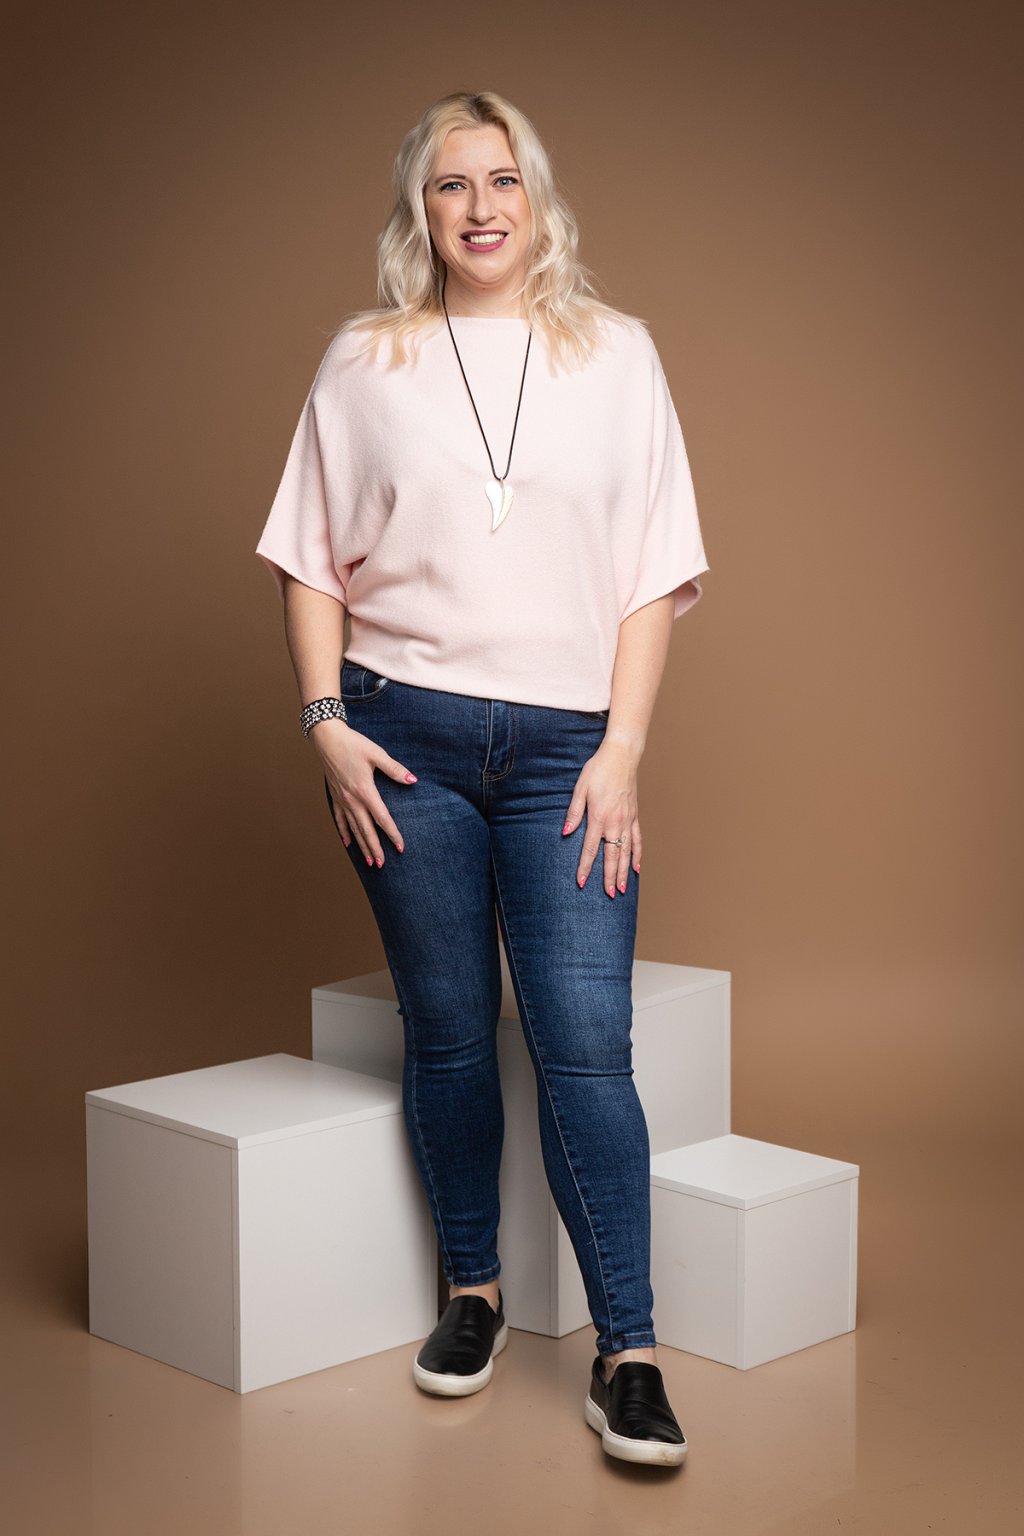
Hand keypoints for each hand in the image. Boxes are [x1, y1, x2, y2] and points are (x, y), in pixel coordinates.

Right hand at [311, 719, 416, 866]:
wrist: (327, 738)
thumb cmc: (353, 744)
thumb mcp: (377, 754)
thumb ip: (395, 769)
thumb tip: (413, 780)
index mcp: (365, 790)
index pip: (382, 818)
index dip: (392, 834)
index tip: (401, 847)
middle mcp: (352, 799)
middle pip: (366, 830)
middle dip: (375, 848)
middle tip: (383, 864)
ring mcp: (342, 800)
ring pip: (353, 829)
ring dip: (362, 846)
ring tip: (370, 861)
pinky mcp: (335, 797)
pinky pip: (340, 820)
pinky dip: (345, 833)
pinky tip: (349, 844)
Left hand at [561, 739, 641, 895]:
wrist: (622, 756)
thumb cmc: (598, 770)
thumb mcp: (580, 788)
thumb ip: (574, 812)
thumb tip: (566, 833)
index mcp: (599, 817)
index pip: (590, 849)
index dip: (585, 867)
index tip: (581, 882)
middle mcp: (615, 823)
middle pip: (612, 856)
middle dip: (609, 877)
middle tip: (608, 894)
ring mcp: (627, 820)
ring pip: (626, 852)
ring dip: (624, 872)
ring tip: (622, 889)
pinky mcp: (635, 816)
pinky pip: (637, 840)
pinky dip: (637, 855)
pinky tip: (636, 868)